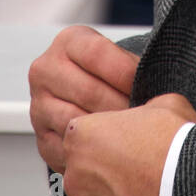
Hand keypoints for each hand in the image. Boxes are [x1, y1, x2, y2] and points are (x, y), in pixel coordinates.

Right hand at [29, 25, 139, 174]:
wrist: (89, 92)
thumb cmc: (112, 73)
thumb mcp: (119, 55)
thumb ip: (132, 65)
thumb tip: (157, 85)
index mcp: (68, 42)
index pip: (98, 54)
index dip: (127, 72)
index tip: (146, 86)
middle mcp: (46, 70)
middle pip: (88, 91)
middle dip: (122, 106)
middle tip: (146, 118)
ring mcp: (39, 105)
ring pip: (76, 122)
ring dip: (108, 132)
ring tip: (132, 136)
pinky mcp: (41, 137)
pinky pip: (67, 149)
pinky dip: (91, 153)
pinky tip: (112, 152)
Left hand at [62, 93, 195, 195]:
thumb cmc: (178, 147)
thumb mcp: (164, 104)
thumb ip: (141, 110)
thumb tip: (144, 116)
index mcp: (82, 138)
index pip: (81, 135)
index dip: (106, 137)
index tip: (124, 141)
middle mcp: (76, 176)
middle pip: (86, 170)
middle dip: (107, 168)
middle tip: (139, 166)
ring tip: (149, 191)